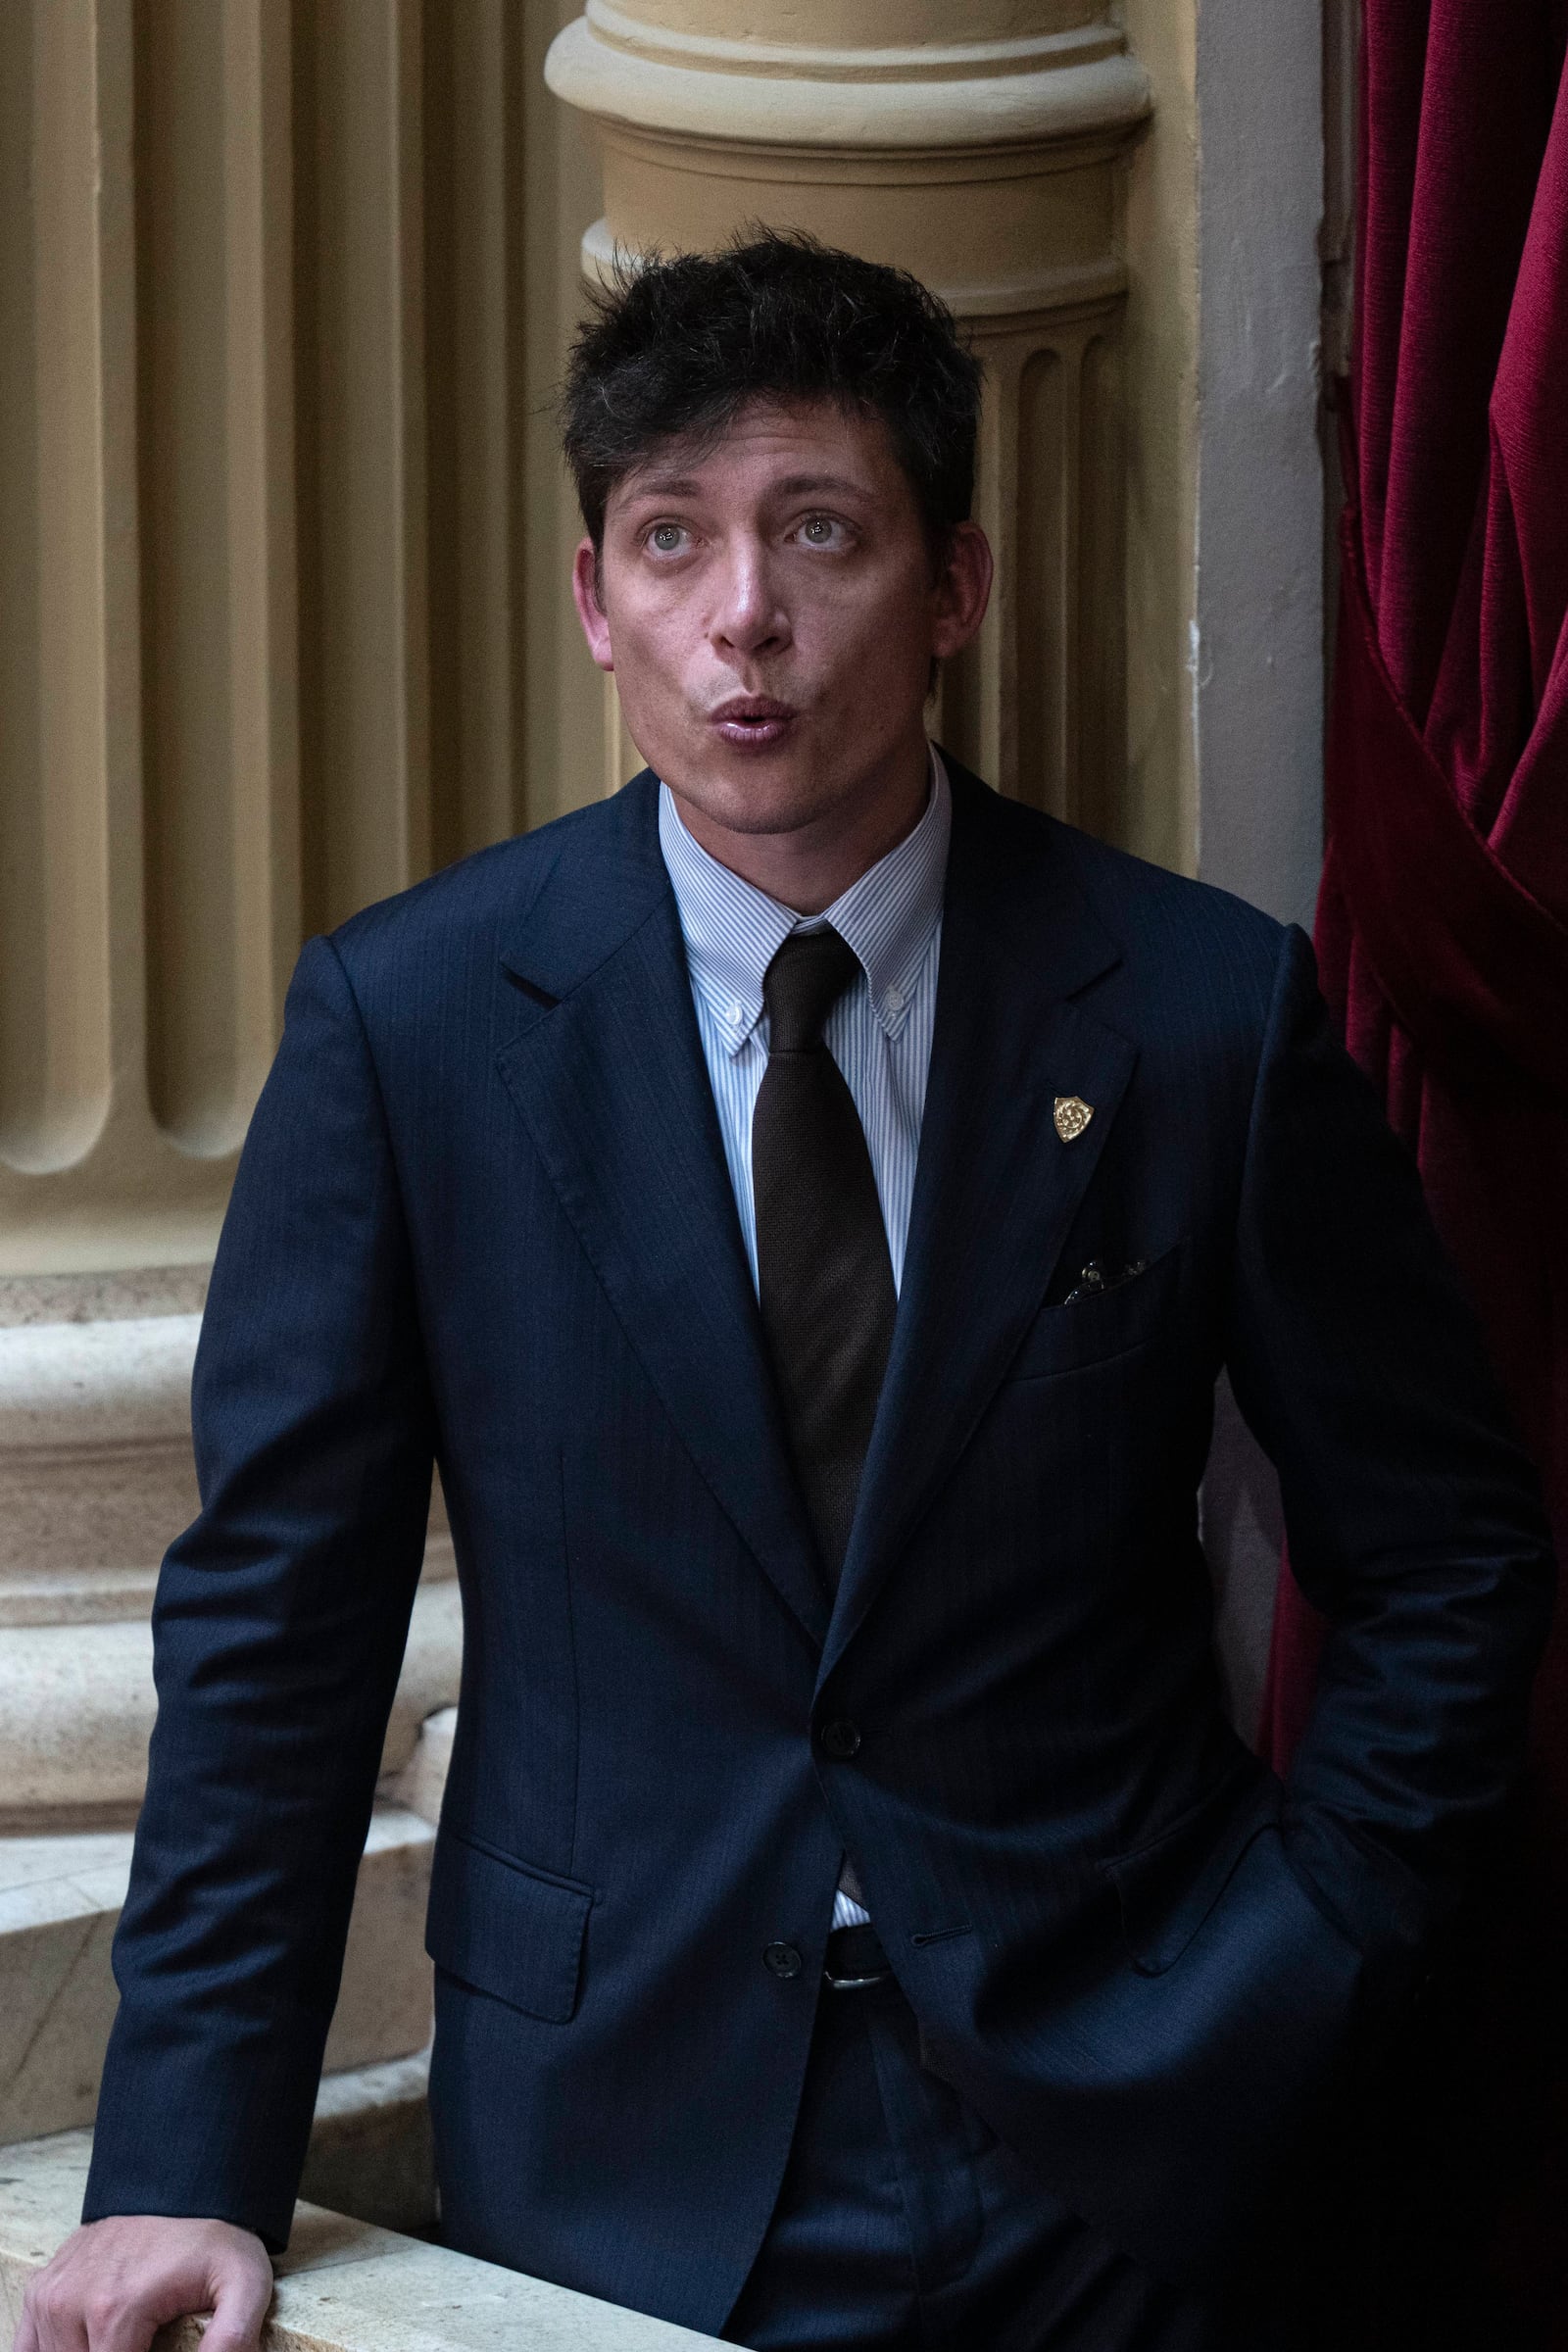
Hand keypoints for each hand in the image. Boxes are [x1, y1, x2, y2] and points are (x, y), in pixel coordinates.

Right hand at [14, 2215, 272, 2351]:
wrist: (183, 2182)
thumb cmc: (213, 2238)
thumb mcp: (244, 2283)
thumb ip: (233, 2337)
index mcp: (114, 2312)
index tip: (157, 2347)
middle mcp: (70, 2304)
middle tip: (148, 2339)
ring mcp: (50, 2295)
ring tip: (128, 2337)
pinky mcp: (42, 2288)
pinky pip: (28, 2347)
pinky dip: (51, 2351)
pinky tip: (85, 2342)